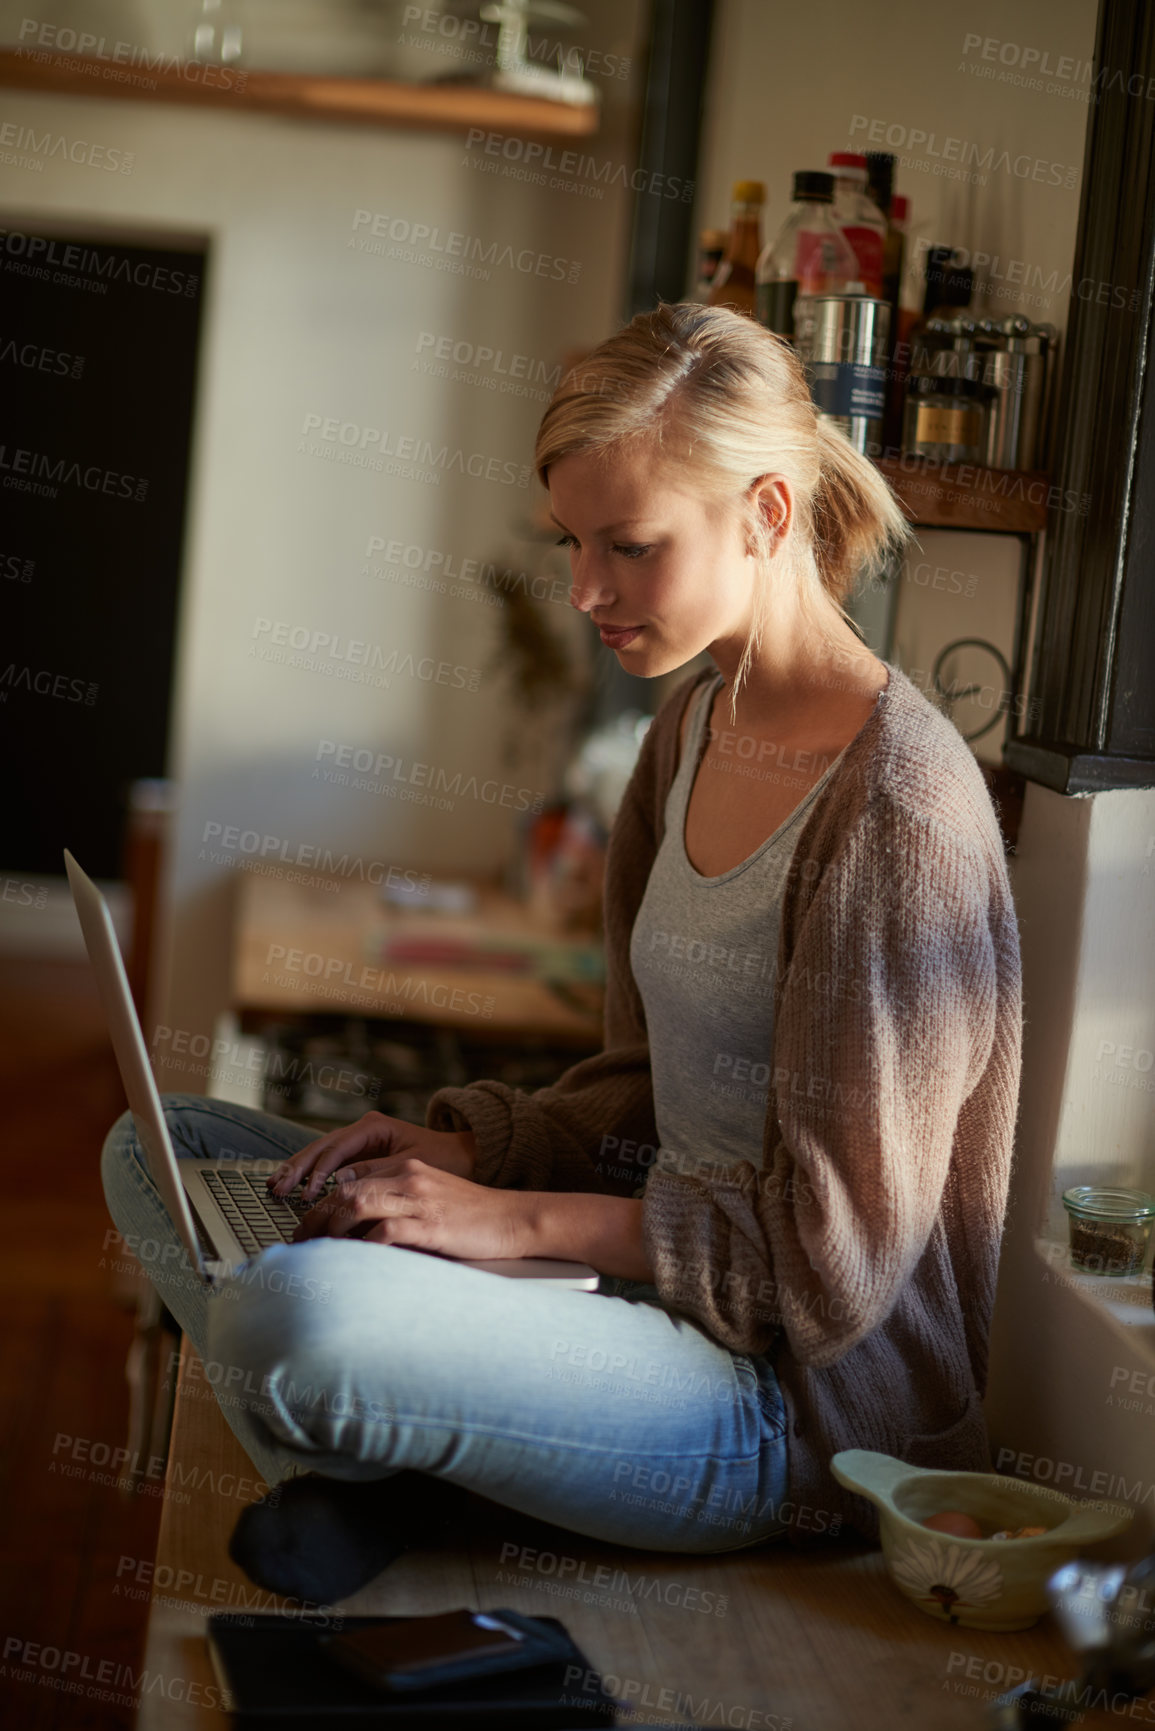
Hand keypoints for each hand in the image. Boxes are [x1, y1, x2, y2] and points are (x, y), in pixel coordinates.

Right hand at [267, 1111, 476, 1201]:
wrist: (464, 1156)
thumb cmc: (444, 1160)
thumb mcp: (411, 1167)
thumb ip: (375, 1172)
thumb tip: (340, 1184)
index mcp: (374, 1127)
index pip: (337, 1148)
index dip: (318, 1172)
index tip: (307, 1195)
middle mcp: (363, 1130)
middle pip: (321, 1147)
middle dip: (298, 1168)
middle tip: (277, 1189)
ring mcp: (360, 1141)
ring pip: (320, 1154)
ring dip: (298, 1170)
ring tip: (276, 1187)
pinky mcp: (360, 1155)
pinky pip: (329, 1163)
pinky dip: (310, 1174)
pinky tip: (294, 1187)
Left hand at [290, 1157, 534, 1261]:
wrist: (512, 1218)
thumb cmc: (470, 1214)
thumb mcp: (428, 1197)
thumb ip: (394, 1201)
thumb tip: (353, 1226)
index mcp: (406, 1166)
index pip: (350, 1177)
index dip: (321, 1201)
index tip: (305, 1225)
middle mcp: (408, 1176)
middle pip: (346, 1189)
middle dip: (315, 1217)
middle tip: (298, 1241)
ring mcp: (419, 1199)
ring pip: (357, 1204)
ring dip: (329, 1229)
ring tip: (315, 1250)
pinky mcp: (431, 1225)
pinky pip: (385, 1231)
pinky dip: (361, 1246)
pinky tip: (351, 1260)